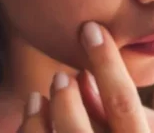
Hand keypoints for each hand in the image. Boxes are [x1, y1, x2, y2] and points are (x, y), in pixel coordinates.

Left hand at [17, 22, 153, 132]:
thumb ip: (122, 112)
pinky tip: (33, 111)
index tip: (91, 30)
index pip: (125, 104)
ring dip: (39, 115)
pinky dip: (28, 129)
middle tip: (61, 75)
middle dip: (65, 96)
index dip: (108, 64)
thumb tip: (89, 79)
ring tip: (39, 97)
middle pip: (78, 130)